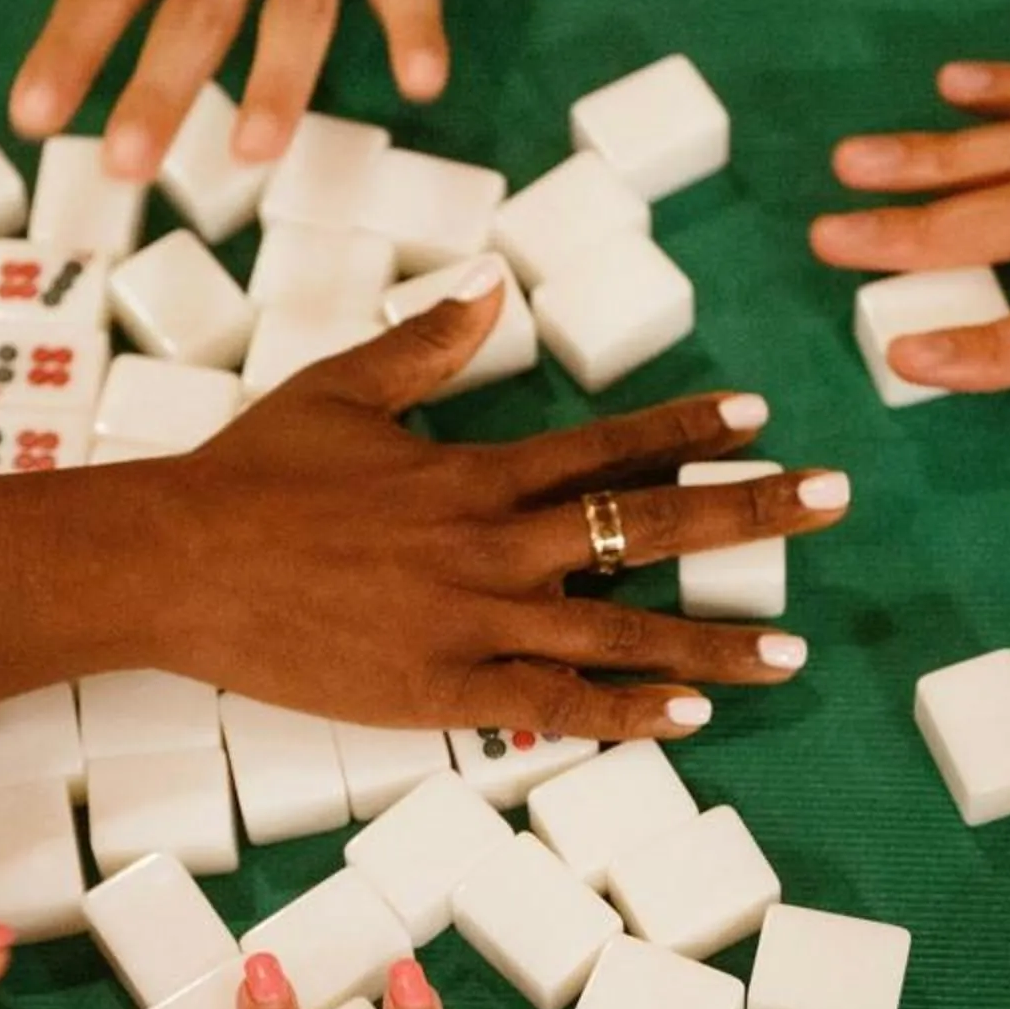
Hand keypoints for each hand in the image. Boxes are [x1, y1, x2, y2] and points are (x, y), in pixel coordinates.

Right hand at [146, 268, 843, 739]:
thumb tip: (487, 292)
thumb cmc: (251, 475)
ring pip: (621, 628)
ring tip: (790, 648)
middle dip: (749, 512)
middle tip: (832, 499)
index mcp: (472, 469)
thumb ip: (425, 346)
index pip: (607, 447)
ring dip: (713, 637)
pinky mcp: (441, 688)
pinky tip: (690, 716)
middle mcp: (491, 542)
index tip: (757, 420)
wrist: (176, 560)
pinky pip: (556, 701)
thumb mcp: (340, 389)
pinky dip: (627, 710)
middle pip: (646, 525)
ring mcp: (473, 619)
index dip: (689, 431)